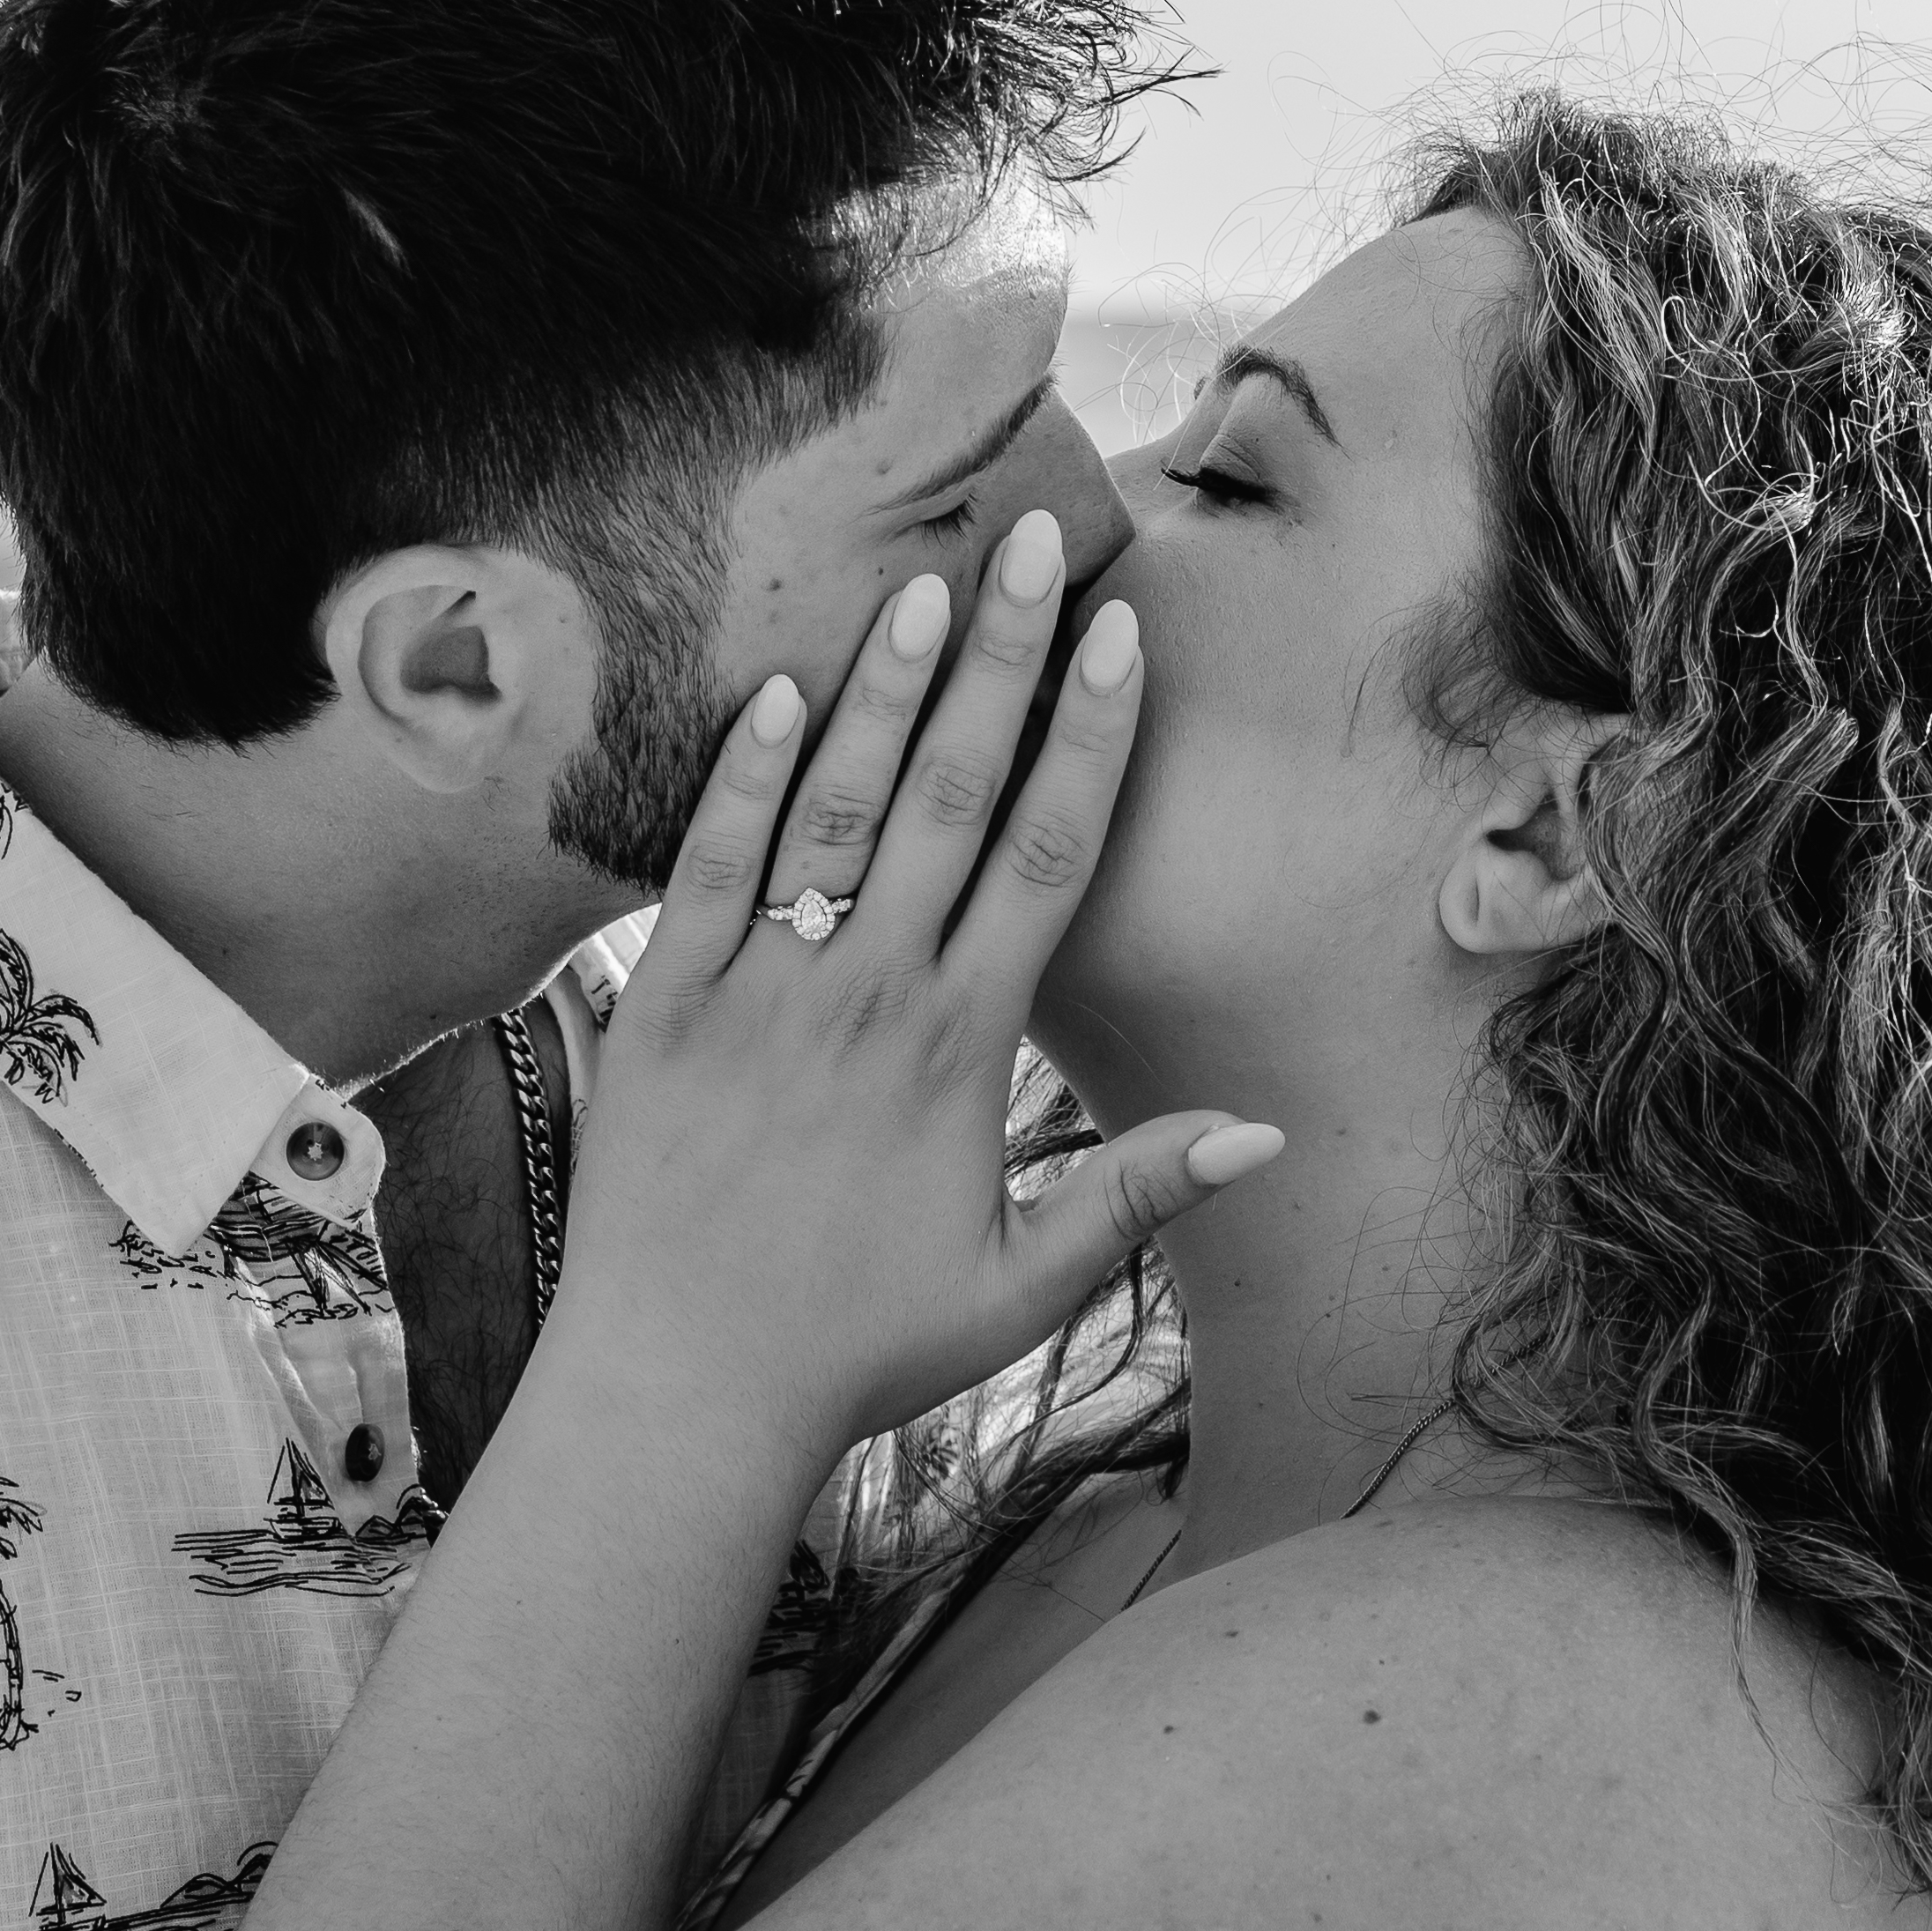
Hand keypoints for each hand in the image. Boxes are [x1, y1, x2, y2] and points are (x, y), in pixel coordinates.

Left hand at [556, 509, 1280, 1462]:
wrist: (685, 1389)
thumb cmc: (862, 1343)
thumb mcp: (1021, 1288)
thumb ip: (1138, 1197)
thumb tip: (1268, 1133)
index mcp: (961, 1047)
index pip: (1045, 854)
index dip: (1090, 737)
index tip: (1122, 637)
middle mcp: (867, 996)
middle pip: (948, 793)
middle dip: (1002, 660)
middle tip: (1037, 541)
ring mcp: (760, 991)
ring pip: (831, 808)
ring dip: (881, 688)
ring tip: (926, 582)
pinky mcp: (664, 1006)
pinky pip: (706, 869)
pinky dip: (740, 779)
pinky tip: (773, 691)